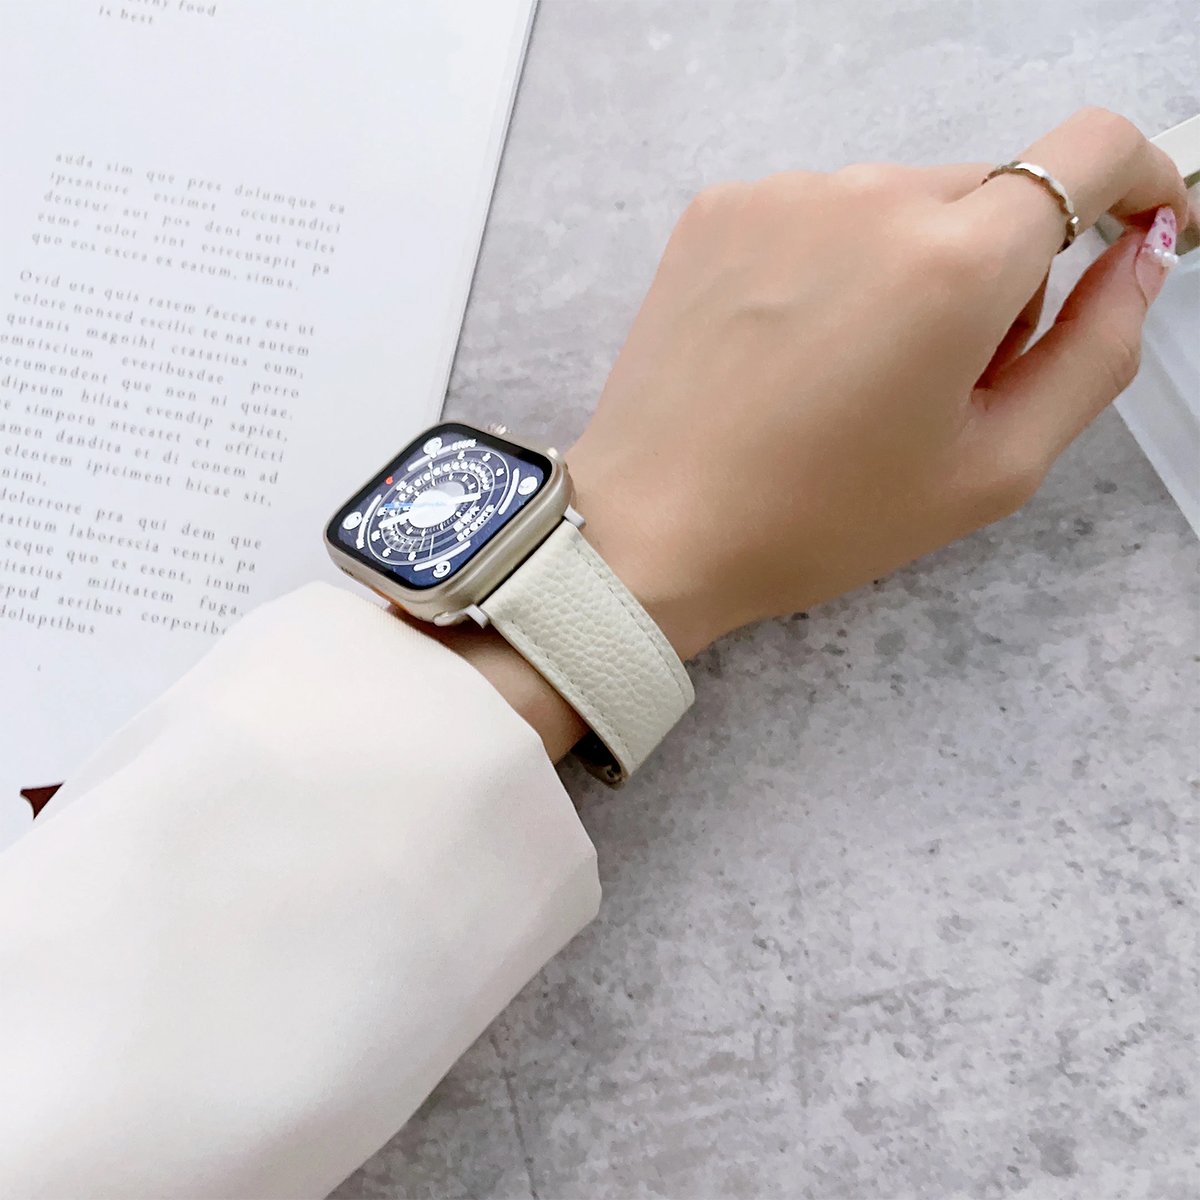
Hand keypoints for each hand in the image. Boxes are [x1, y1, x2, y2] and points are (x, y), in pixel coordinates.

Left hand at [568, 108, 1189, 658]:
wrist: (654, 529)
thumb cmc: (820, 520)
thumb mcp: (993, 466)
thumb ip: (1094, 350)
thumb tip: (1143, 251)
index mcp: (954, 262)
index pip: (1091, 150)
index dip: (1140, 181)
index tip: (1140, 231)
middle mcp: (869, 195)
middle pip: (989, 195)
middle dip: (1001, 272)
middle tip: (944, 380)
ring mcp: (783, 194)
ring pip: (901, 204)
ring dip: (912, 268)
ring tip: (851, 377)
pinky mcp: (720, 208)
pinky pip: (821, 213)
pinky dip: (835, 264)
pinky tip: (792, 349)